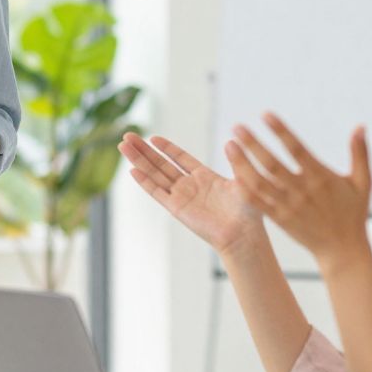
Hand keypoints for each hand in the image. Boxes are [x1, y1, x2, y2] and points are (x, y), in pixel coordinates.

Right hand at [119, 132, 265, 255]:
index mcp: (205, 177)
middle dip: (144, 150)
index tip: (153, 137)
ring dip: (139, 160)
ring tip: (123, 145)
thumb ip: (236, 161)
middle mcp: (189, 186)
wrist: (243, 235)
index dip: (167, 148)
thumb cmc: (248, 212)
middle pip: (161, 164)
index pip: (180, 158)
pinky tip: (132, 170)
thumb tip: (231, 141)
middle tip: (127, 136)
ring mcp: (181, 197)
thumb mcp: (244, 180)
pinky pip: (157, 193)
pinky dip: (145, 182)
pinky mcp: (176, 209)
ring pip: (155, 174)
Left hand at [225, 114, 371, 266]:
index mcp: (321, 177)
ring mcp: (288, 205)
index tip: (265, 114)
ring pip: (260, 183)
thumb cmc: (353, 213)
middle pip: (272, 164)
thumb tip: (360, 126)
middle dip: (253, 144)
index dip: (281, 131)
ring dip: (242, 164)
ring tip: (229, 145)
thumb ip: (359, 153)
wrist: (342, 249)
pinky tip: (232, 173)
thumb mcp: (362, 182)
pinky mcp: (279, 218)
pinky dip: (243, 189)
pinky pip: (257, 203)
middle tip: (237, 127)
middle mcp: (302, 190)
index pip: (297, 149)